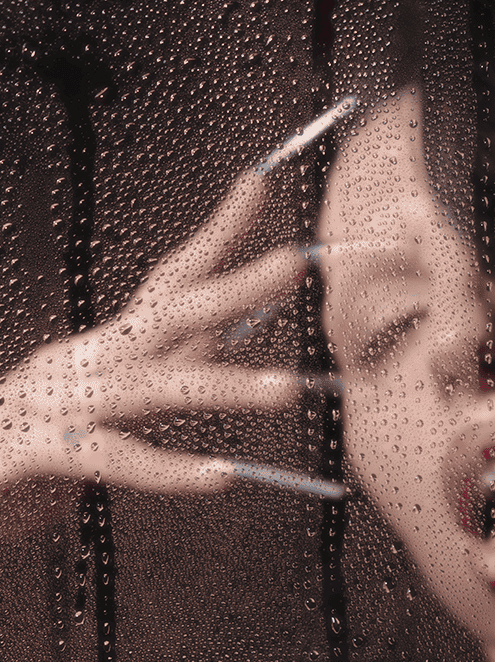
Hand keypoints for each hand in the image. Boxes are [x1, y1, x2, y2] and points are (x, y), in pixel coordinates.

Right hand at [0, 169, 317, 528]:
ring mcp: (59, 403)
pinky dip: (169, 470)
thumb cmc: (31, 450)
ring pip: (155, 387)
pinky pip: (114, 459)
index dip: (216, 237)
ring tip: (287, 390)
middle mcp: (85, 365)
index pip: (169, 284)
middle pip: (170, 315)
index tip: (260, 186)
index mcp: (104, 351)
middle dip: (235, 288)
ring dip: (225, 387)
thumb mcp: (105, 404)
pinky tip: (220, 475)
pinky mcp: (38, 452)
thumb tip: (219, 337)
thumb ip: (160, 373)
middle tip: (295, 263)